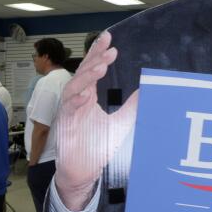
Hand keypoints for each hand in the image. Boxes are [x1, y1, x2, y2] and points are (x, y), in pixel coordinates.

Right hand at [54, 31, 138, 210]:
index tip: (109, 39)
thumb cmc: (95, 148)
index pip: (93, 70)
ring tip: (100, 66)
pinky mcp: (64, 126)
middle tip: (107, 46)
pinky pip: (67, 109)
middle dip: (94, 58)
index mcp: (88, 97)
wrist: (82, 172)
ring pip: (74, 87)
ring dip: (86, 76)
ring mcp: (69, 112)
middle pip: (83, 73)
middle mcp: (77, 101)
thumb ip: (131, 108)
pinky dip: (75, 100)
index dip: (99, 54)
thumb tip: (147, 91)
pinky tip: (85, 94)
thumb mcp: (120, 124)